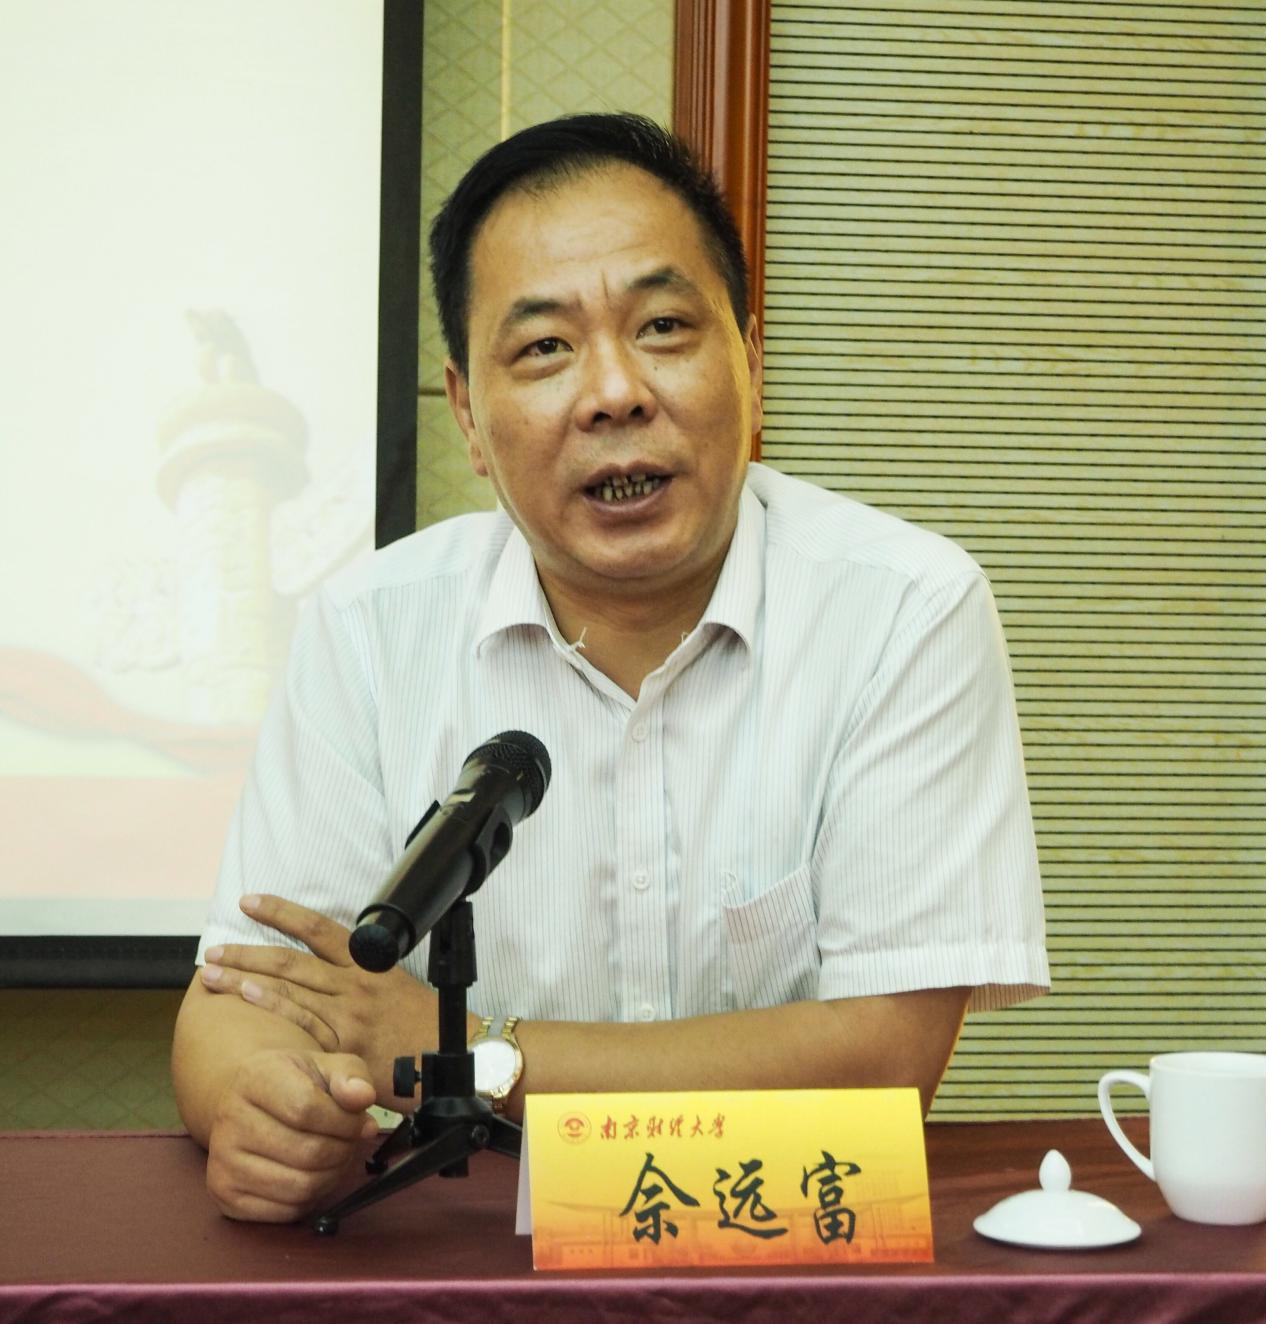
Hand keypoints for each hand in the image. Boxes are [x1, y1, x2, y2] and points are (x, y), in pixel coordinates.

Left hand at [201, 893, 438, 1102]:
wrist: (454, 1053)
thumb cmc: (426, 1021)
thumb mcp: (397, 981)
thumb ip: (362, 971)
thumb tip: (324, 964)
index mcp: (369, 960)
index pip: (317, 926)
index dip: (280, 911)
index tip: (248, 901)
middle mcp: (355, 982)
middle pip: (291, 959)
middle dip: (246, 952)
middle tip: (213, 948)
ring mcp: (348, 1013)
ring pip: (288, 988)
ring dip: (244, 979)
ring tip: (211, 974)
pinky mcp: (344, 1044)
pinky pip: (301, 1022)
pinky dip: (271, 1008)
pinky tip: (246, 999)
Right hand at [206, 1047, 377, 1221]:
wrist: (248, 1101)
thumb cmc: (294, 1082)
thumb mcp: (326, 1065)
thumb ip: (351, 1076)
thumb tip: (363, 1097)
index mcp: (254, 1079)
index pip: (307, 1109)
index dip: (345, 1121)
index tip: (360, 1122)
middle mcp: (230, 1120)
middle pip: (307, 1153)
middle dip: (343, 1151)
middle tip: (350, 1142)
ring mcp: (222, 1162)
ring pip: (299, 1186)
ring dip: (332, 1176)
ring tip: (335, 1156)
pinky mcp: (225, 1195)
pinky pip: (286, 1211)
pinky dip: (312, 1198)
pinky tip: (313, 1174)